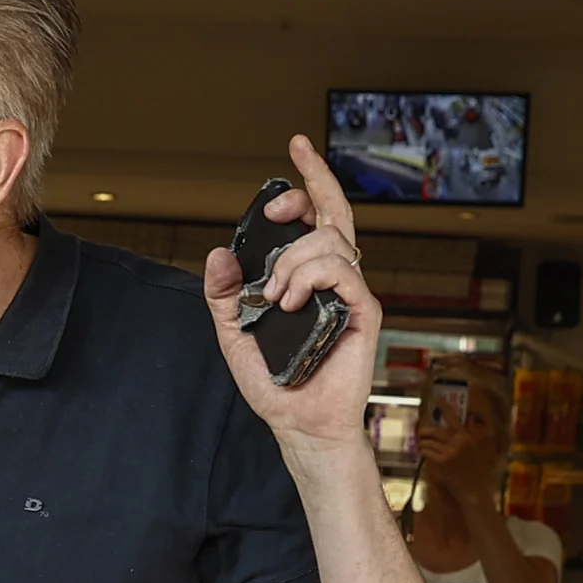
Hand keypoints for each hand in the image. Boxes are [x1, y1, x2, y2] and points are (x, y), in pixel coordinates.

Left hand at [201, 135, 382, 448]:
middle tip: (277, 205)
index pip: (315, 218)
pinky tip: (290, 302)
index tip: (290, 160)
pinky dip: (310, 277)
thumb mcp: (234, 332)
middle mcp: (333, 278)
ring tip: (275, 295)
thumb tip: (219, 252)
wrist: (298, 422)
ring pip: (330, 240)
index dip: (305, 184)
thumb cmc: (275, 381)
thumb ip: (224, 294)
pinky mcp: (363, 311)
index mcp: (308, 276)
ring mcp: (351, 292)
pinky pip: (343, 270)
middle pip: (334, 212)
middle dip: (311, 186)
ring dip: (293, 260)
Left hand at [420, 412, 505, 512]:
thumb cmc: (473, 473)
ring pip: (427, 441)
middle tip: (421, 435)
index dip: (444, 406)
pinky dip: (422, 452)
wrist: (474, 491)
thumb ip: (462, 439)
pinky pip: (426, 451)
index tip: (436, 399)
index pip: (454, 417)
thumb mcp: (473, 451)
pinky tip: (423, 455)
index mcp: (467, 437)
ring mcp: (450, 451)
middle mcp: (459, 441)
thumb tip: (446, 430)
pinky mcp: (442, 461)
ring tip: (422, 448)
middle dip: (424, 432)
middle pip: (434, 430)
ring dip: (422, 444)